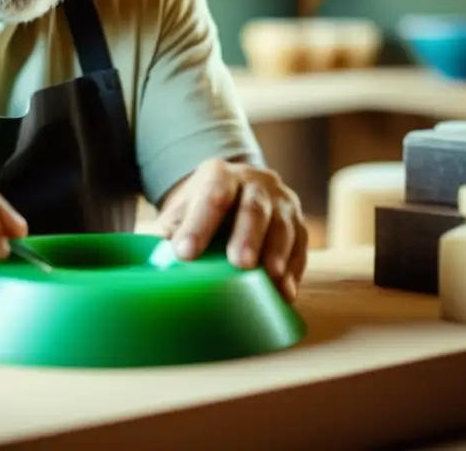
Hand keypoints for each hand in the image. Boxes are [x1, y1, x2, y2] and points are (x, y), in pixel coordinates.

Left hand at [155, 159, 307, 301]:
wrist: (236, 189)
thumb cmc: (201, 207)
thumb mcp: (183, 207)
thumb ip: (174, 227)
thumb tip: (164, 258)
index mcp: (220, 175)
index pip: (211, 196)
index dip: (199, 224)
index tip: (185, 253)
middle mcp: (255, 183)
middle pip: (254, 208)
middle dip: (248, 236)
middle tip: (240, 263)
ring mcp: (281, 201)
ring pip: (283, 225)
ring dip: (278, 253)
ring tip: (271, 278)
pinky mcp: (298, 222)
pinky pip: (301, 245)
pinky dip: (294, 269)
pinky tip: (285, 291)